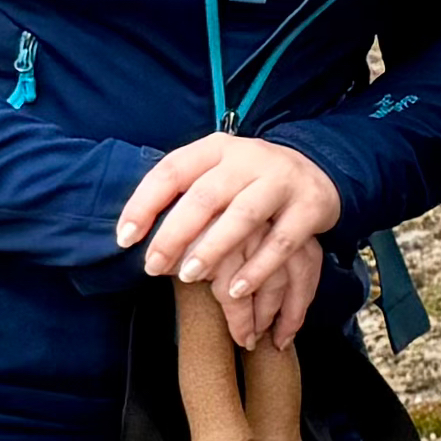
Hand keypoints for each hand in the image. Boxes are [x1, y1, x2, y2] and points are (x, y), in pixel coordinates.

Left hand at [116, 132, 342, 348]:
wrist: (317, 169)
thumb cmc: (248, 182)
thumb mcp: (215, 174)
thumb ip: (183, 197)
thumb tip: (137, 237)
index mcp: (216, 149)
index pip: (172, 171)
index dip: (144, 204)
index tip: (124, 238)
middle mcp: (249, 159)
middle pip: (206, 196)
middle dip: (174, 234)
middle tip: (152, 266)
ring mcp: (282, 181)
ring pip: (243, 217)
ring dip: (212, 249)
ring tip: (188, 276)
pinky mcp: (310, 207)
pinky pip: (281, 242)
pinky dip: (258, 268)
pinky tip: (237, 291)